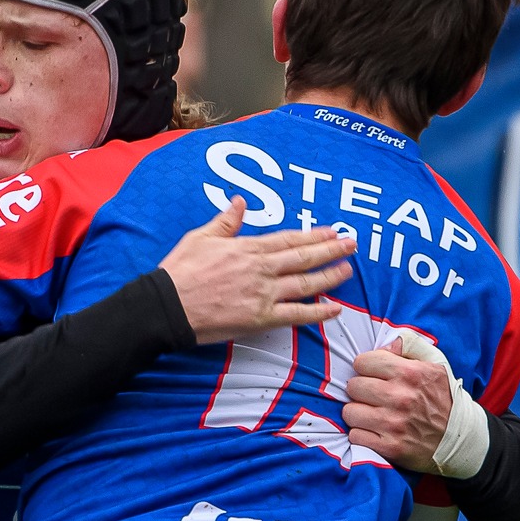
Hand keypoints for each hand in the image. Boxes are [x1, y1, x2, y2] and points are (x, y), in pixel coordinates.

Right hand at [160, 197, 355, 343]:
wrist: (168, 306)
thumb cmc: (180, 271)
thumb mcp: (200, 237)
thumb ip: (225, 221)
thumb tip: (239, 202)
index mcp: (248, 248)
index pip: (289, 239)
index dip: (313, 235)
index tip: (331, 231)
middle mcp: (262, 269)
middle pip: (304, 257)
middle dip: (331, 250)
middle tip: (352, 245)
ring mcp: (264, 294)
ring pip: (306, 284)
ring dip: (330, 276)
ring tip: (348, 270)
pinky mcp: (260, 318)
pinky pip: (295, 315)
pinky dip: (317, 312)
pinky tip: (334, 309)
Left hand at [343, 339, 452, 471]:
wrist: (460, 439)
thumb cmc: (443, 398)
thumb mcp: (435, 364)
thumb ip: (410, 346)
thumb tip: (386, 345)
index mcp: (411, 373)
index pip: (363, 362)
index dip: (366, 367)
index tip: (373, 375)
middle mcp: (401, 398)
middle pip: (353, 386)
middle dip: (360, 390)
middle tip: (373, 396)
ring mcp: (394, 424)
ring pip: (349, 412)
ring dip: (358, 413)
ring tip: (372, 414)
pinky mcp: (390, 447)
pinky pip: (355, 435)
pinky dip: (361, 434)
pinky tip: (374, 431)